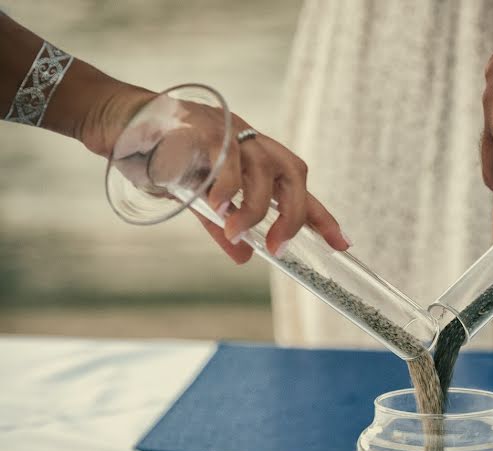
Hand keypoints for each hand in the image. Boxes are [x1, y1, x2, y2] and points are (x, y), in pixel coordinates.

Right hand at [85, 83, 349, 263]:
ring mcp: (228, 130)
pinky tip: (216, 206)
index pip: (297, 187)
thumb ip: (224, 226)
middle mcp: (249, 141)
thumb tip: (245, 258)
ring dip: (255, 207)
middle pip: (293, 173)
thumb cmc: (161, 155)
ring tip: (236, 231)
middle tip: (279, 245)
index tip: (342, 244)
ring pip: (263, 168)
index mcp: (254, 157)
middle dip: (294, 213)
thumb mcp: (198, 198)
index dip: (322, 216)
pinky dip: (225, 186)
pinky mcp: (200, 125)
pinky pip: (225, 156)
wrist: (118, 118)